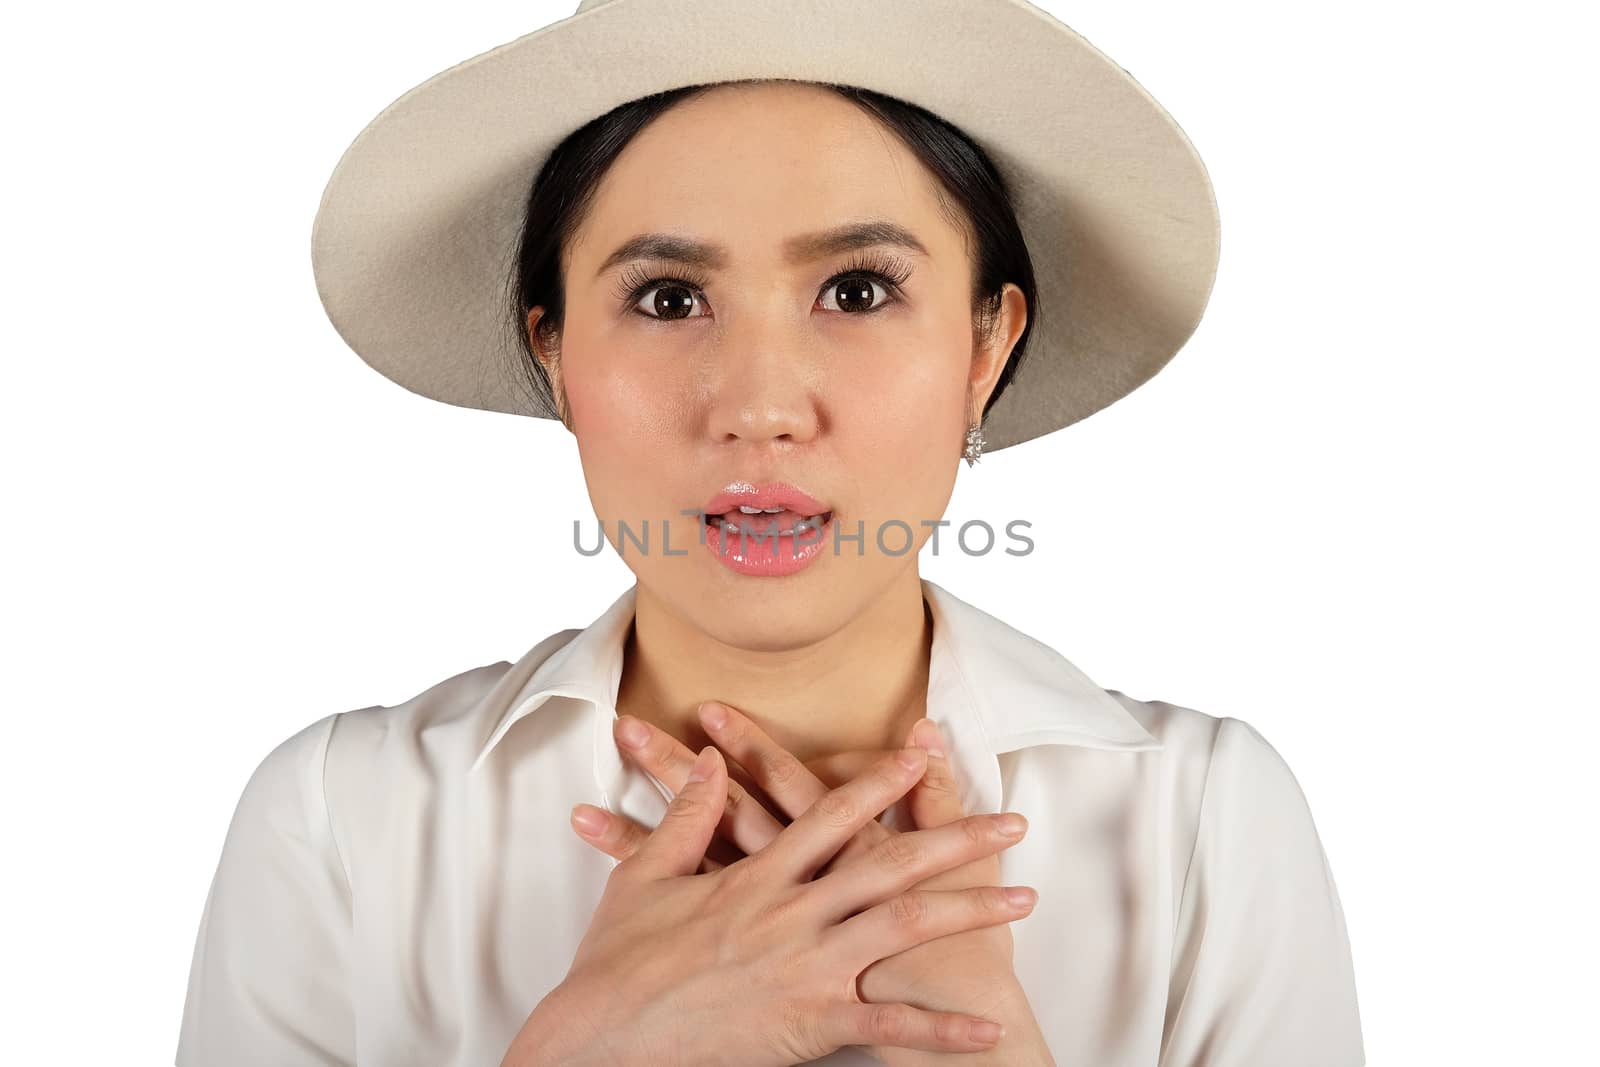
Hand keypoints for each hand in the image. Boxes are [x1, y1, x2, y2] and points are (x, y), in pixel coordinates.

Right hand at [501, 743, 1034, 1066]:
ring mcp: (806, 968)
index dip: (879, 780)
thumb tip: (710, 764)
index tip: (922, 751)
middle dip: (958, 840)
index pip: (830, 814)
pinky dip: (941, 1031)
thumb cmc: (617, 961)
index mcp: (756, 876)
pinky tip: (985, 1031)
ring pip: (903, 929)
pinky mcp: (809, 1023)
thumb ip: (686, 816)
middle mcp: (792, 913)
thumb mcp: (644, 876)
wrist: (601, 1039)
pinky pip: (889, 1027)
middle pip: (891, 864)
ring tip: (1024, 900)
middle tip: (1013, 823)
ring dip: (969, 912)